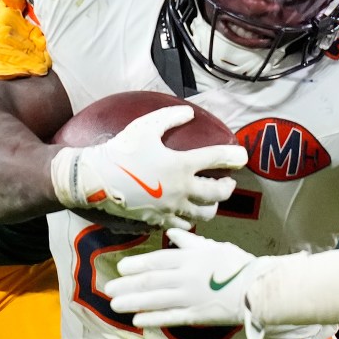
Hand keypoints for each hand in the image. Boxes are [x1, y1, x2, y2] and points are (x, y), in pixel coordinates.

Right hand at [51, 105, 246, 228]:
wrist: (95, 180)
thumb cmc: (120, 151)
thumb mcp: (145, 126)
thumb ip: (170, 117)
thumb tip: (189, 114)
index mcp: (182, 165)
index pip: (218, 160)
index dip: (235, 156)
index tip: (243, 156)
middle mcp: (181, 190)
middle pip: (218, 194)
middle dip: (228, 187)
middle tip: (228, 182)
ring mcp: (170, 208)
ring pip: (204, 214)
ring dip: (211, 206)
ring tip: (209, 200)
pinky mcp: (158, 220)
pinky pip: (181, 225)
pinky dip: (188, 219)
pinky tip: (185, 212)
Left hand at [111, 228, 274, 330]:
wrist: (260, 288)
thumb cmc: (239, 265)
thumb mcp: (215, 247)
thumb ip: (191, 243)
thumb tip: (174, 235)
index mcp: (191, 258)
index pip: (158, 260)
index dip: (138, 265)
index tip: (121, 267)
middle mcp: (186, 277)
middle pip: (151, 281)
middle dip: (128, 285)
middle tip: (109, 288)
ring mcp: (190, 297)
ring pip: (156, 299)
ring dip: (133, 302)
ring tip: (115, 305)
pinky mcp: (197, 316)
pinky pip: (170, 317)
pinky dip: (152, 318)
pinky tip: (137, 320)